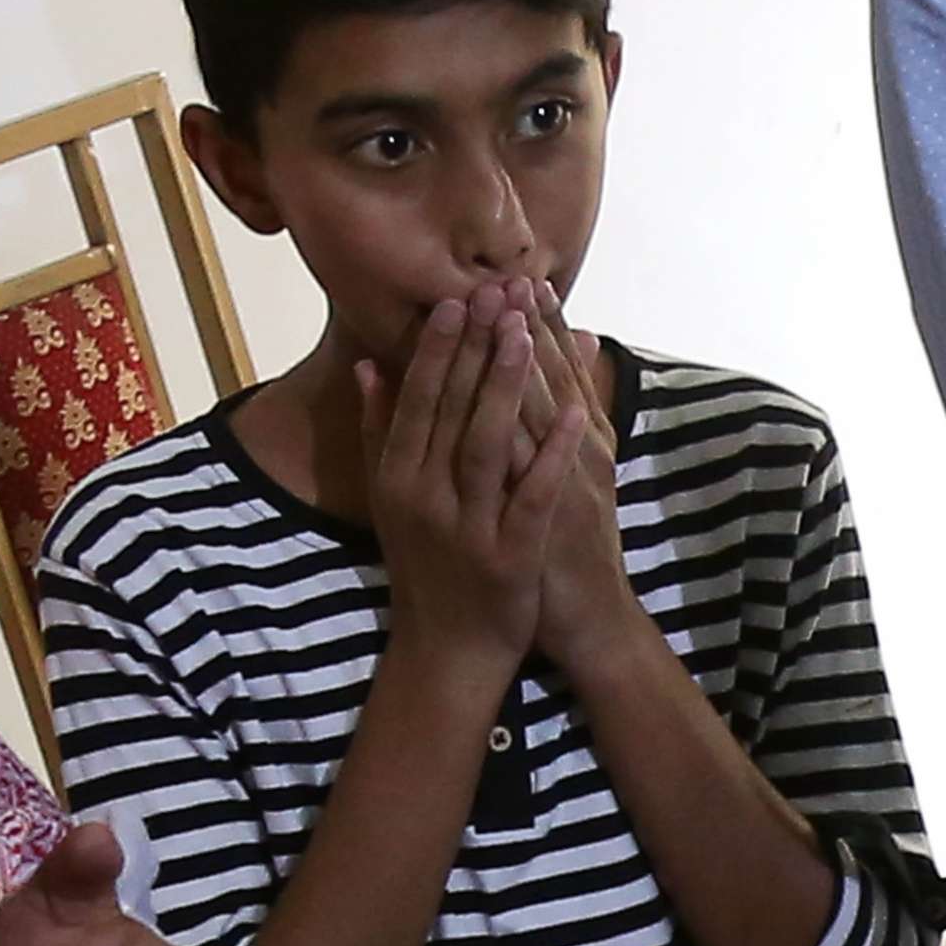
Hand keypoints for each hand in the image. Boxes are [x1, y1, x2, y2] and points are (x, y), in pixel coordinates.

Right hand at [358, 288, 586, 673]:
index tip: (457, 298)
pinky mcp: (510, 556)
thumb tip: (369, 366)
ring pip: (487, 445)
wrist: (448, 651)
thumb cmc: (425, 566)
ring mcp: (467, 528)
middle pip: (451, 412)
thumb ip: (380, 433)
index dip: (439, 349)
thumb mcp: (392, 501)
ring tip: (525, 332)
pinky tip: (576, 410)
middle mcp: (425, 500)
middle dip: (475, 350)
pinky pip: (533, 494)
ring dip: (506, 385)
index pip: (418, 401)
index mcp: (398, 481)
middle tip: (496, 294)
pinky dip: (553, 451)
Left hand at [509, 281, 641, 683]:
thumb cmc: (572, 548)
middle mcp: (580, 455)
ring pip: (543, 415)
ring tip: (508, 316)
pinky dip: (522, 432)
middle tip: (511, 277)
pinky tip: (507, 401)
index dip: (542, 325)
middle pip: (552, 381)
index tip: (522, 278)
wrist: (590, 619)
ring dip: (526, 365)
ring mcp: (567, 485)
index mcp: (581, 443)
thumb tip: (577, 348)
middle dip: (530, 329)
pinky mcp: (551, 516)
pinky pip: (531, 467)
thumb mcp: (581, 476)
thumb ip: (575, 415)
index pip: (559, 372)